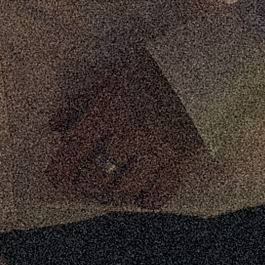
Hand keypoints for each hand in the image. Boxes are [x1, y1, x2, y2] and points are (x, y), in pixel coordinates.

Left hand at [46, 47, 203, 208]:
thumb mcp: (113, 75)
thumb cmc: (158, 67)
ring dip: (113, 195)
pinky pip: (158, 194)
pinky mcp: (183, 159)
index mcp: (109, 109)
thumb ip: (81, 102)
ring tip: (114, 190)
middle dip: (85, 187)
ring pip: (123, 191)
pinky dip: (145, 200)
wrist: (210, 65)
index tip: (56, 179)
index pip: (73, 149)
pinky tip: (142, 193)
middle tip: (88, 185)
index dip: (60, 171)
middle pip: (94, 178)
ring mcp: (157, 148)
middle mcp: (129, 133)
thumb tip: (54, 127)